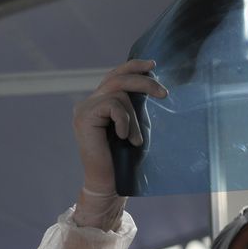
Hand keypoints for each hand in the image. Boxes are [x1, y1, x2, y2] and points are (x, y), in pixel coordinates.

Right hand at [73, 59, 167, 195]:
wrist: (108, 182)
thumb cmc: (123, 158)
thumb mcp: (134, 124)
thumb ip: (134, 104)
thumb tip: (150, 81)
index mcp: (99, 102)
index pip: (115, 76)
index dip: (133, 66)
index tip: (153, 65)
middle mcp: (88, 102)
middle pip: (117, 78)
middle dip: (143, 82)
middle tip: (164, 93)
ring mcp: (84, 109)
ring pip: (119, 94)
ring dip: (134, 117)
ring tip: (135, 140)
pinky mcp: (84, 117)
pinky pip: (113, 106)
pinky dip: (125, 121)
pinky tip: (124, 138)